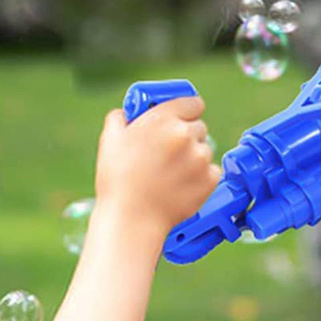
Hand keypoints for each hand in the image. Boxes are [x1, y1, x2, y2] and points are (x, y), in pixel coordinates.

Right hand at [93, 95, 220, 236]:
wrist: (132, 218)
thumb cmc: (118, 180)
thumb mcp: (109, 140)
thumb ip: (120, 117)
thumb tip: (127, 113)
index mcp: (163, 119)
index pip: (193, 102)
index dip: (186, 110)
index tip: (182, 117)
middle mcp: (186, 134)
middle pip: (198, 127)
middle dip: (186, 136)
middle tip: (168, 152)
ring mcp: (201, 158)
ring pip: (204, 150)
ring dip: (193, 158)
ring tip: (170, 174)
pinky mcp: (210, 180)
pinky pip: (211, 171)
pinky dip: (200, 177)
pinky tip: (180, 185)